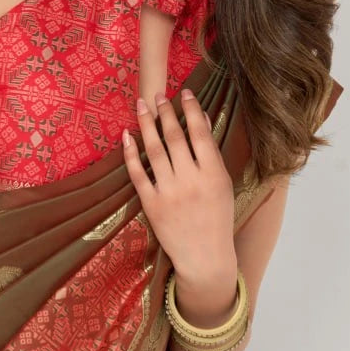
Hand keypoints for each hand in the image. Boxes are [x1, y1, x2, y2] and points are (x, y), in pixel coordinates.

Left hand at [122, 88, 235, 280]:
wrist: (204, 257)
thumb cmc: (217, 218)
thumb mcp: (223, 184)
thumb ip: (211, 153)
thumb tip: (201, 118)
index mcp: (213, 174)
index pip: (200, 133)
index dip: (191, 110)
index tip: (184, 93)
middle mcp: (190, 181)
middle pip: (175, 137)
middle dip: (166, 112)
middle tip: (158, 94)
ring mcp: (168, 192)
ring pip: (154, 150)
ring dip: (147, 124)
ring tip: (142, 105)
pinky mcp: (151, 204)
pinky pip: (137, 173)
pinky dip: (130, 153)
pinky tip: (127, 135)